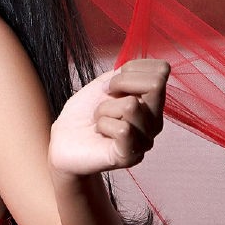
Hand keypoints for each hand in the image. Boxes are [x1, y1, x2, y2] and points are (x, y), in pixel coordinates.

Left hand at [50, 59, 169, 175]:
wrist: (63, 140)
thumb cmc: (83, 112)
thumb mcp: (105, 82)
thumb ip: (127, 73)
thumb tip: (142, 68)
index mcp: (152, 101)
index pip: (161, 69)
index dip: (131, 69)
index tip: (112, 84)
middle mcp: (155, 120)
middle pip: (156, 84)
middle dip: (120, 82)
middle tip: (105, 98)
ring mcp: (145, 139)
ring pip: (132, 106)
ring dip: (105, 109)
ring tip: (100, 120)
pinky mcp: (131, 156)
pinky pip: (123, 129)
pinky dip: (103, 125)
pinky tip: (100, 133)